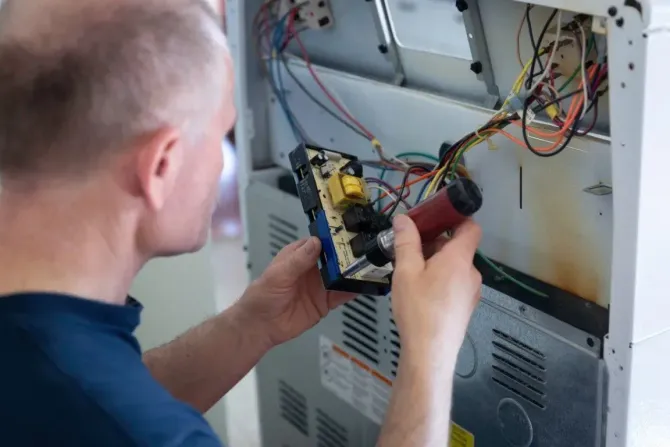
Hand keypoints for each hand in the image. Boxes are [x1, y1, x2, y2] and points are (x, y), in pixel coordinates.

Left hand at [238, 238, 354, 347]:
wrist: (261, 327)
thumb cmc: (263, 296)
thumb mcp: (278, 274)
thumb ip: (298, 260)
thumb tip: (317, 242)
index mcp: (298, 255)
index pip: (319, 242)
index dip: (333, 238)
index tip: (349, 234)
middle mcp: (312, 268)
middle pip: (334, 258)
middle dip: (349, 255)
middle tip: (365, 251)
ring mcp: (320, 285)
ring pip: (341, 275)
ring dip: (353, 272)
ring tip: (370, 267)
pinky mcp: (325, 302)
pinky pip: (342, 294)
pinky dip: (354, 290)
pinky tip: (365, 286)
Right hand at [390, 215, 481, 353]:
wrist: (429, 353)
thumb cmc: (418, 308)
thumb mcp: (406, 271)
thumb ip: (406, 242)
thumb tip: (404, 219)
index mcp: (460, 258)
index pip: (471, 226)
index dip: (456, 217)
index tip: (434, 217)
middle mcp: (471, 273)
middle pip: (457, 247)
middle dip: (435, 243)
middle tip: (409, 248)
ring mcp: (471, 292)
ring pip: (454, 267)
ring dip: (435, 263)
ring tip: (410, 273)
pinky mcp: (465, 308)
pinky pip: (454, 284)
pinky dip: (439, 280)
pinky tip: (419, 293)